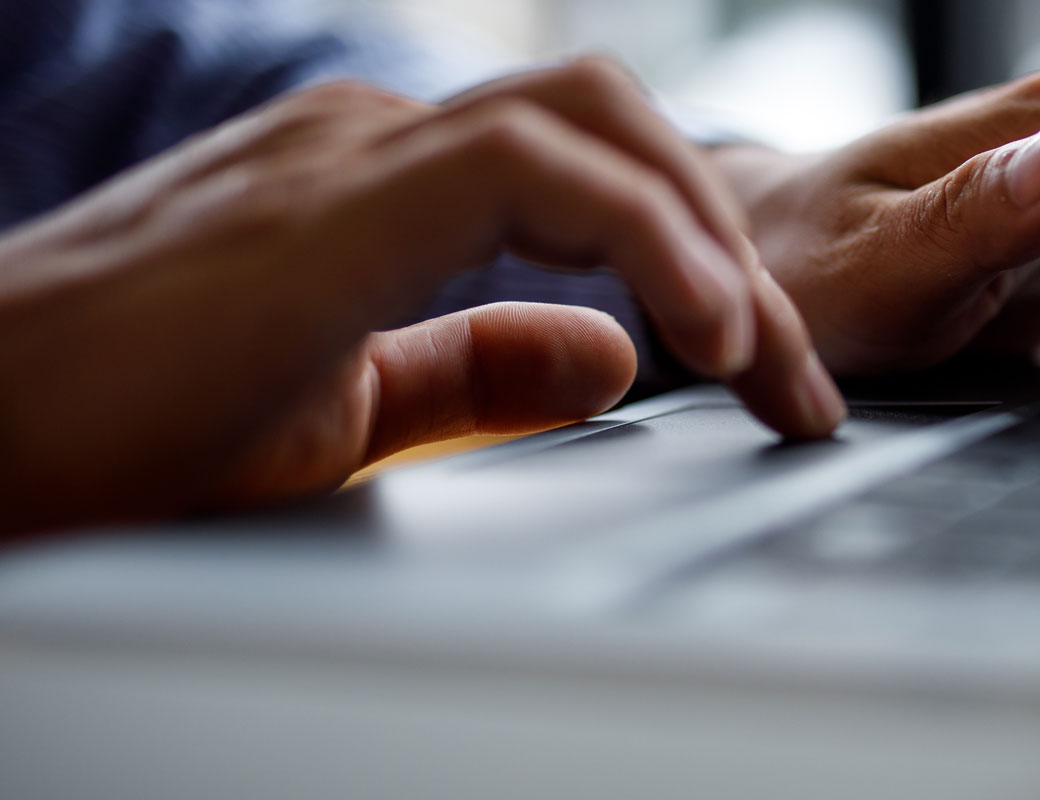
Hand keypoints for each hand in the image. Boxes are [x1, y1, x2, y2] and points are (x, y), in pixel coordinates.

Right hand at [0, 59, 843, 535]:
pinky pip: (534, 168)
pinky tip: (698, 333)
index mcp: (387, 181)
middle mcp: (378, 140)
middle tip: (801, 383)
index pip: (598, 168)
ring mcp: (351, 152)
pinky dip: (646, 237)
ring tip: (767, 359)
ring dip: (712, 238)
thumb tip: (612, 355)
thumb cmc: (120, 424)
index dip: (707, 260)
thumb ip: (474, 369)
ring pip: (595, 118)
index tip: (774, 377)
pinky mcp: (330, 199)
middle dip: (737, 244)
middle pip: (619, 124)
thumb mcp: (343, 408)